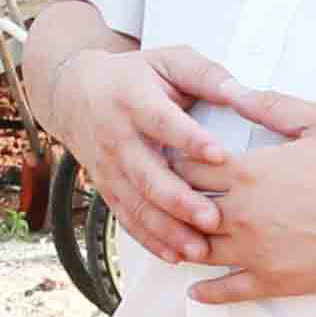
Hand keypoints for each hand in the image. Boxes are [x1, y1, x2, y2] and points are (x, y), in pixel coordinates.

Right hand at [28, 32, 228, 263]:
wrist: (75, 93)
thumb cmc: (133, 76)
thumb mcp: (168, 60)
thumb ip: (205, 74)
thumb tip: (240, 92)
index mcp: (133, 99)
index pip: (161, 121)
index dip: (189, 138)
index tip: (219, 154)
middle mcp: (117, 137)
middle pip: (147, 174)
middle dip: (180, 200)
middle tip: (213, 218)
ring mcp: (109, 167)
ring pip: (137, 204)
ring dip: (168, 230)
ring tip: (199, 249)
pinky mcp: (107, 188)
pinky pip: (128, 218)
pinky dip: (150, 240)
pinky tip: (175, 256)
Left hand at [175, 82, 315, 303]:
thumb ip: (271, 105)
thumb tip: (234, 91)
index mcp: (250, 173)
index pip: (188, 166)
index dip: (176, 159)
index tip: (173, 157)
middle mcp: (244, 214)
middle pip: (184, 208)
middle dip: (172, 200)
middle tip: (166, 196)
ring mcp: (256, 252)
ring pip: (198, 250)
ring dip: (183, 243)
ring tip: (176, 237)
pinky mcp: (274, 280)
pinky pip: (227, 290)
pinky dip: (206, 291)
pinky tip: (196, 289)